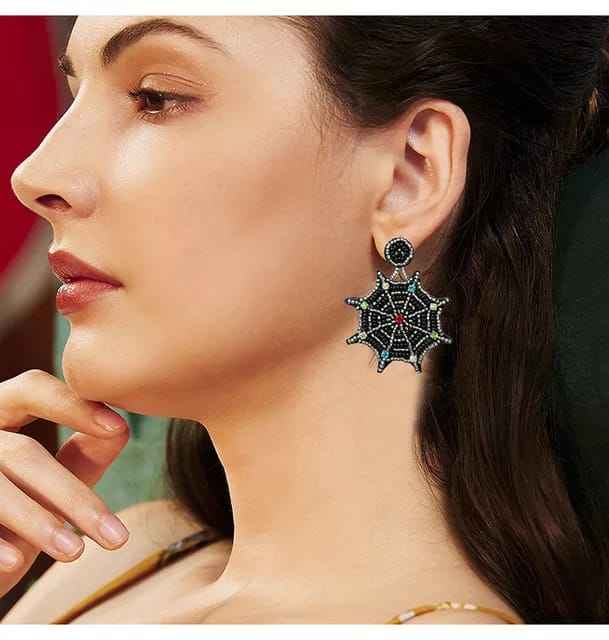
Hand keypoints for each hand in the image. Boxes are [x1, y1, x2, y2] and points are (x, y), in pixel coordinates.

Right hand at [0, 369, 130, 598]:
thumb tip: (121, 430)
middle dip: (72, 496)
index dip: (74, 406)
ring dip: (37, 521)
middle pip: (22, 452)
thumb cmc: (7, 517)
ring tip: (75, 551)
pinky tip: (15, 562)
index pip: (33, 390)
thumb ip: (79, 458)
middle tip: (116, 536)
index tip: (117, 426)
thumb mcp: (45, 487)